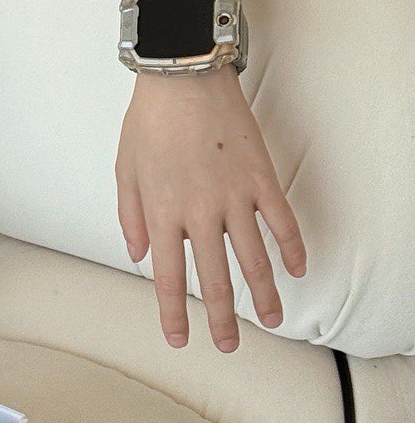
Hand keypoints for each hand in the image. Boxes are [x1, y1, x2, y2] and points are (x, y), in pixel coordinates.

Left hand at [115, 66, 306, 351]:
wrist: (183, 76)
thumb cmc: (149, 121)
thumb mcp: (124, 169)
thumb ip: (130, 216)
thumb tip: (139, 255)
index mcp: (161, 212)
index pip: (169, 278)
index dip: (174, 314)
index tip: (180, 340)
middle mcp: (198, 212)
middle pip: (214, 279)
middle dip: (221, 319)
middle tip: (228, 346)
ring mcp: (234, 196)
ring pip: (254, 259)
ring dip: (264, 294)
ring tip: (272, 321)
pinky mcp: (261, 178)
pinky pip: (282, 222)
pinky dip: (292, 248)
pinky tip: (297, 269)